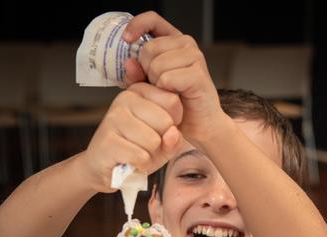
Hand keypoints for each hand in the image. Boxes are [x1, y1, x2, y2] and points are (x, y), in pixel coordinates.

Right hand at [81, 82, 182, 192]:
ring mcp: (113, 118)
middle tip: (146, 145)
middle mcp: (125, 99)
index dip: (173, 124)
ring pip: (153, 141)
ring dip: (149, 155)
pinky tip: (129, 160)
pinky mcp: (107, 140)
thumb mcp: (164, 143)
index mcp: (140, 92)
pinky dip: (140, 164)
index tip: (158, 129)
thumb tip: (172, 133)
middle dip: (161, 141)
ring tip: (137, 152)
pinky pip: (140, 156)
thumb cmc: (137, 150)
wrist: (106, 168)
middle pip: (165, 121)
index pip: (172, 101)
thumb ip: (175, 138)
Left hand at [122, 11, 226, 146]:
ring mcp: (195, 57)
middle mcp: (186, 44)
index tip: (127, 40)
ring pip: (157, 64)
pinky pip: (167, 78)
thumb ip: (135, 74)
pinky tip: (176, 98)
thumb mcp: (147, 88)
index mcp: (173, 41)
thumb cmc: (174, 106)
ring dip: (157, 84)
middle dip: (146, 70)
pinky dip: (166, 92)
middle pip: (149, 48)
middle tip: (158, 85)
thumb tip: (129, 62)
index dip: (137, 26)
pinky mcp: (199, 74)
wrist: (198, 127)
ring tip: (168, 93)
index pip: (152, 20)